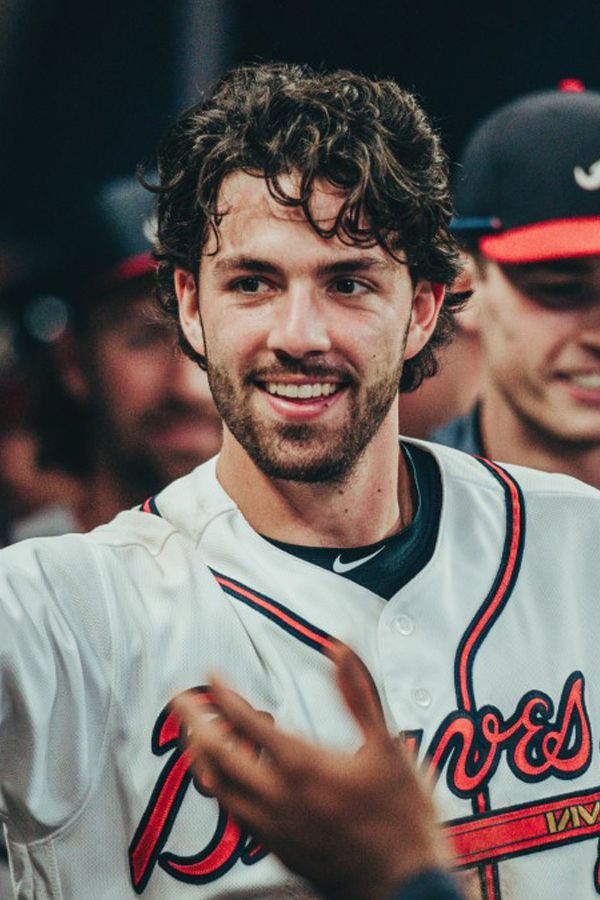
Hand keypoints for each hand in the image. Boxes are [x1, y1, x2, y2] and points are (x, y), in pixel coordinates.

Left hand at [173, 643, 450, 899]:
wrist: (407, 884)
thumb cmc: (402, 813)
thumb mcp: (387, 744)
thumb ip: (359, 692)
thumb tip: (339, 648)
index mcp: (303, 765)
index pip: (247, 723)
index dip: (224, 696)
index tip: (210, 676)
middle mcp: (280, 798)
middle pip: (220, 755)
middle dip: (195, 722)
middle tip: (178, 700)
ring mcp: (275, 829)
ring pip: (221, 790)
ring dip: (203, 758)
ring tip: (194, 736)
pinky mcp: (279, 852)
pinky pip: (236, 817)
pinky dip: (223, 790)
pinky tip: (226, 781)